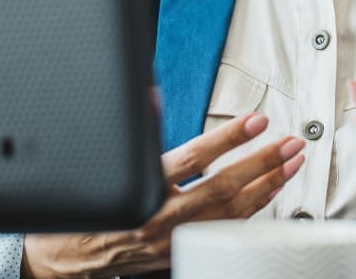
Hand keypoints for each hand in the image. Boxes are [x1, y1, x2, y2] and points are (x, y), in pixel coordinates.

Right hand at [21, 113, 303, 278]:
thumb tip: (150, 95)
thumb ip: (135, 130)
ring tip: (291, 162)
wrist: (63, 260)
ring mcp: (173, 241)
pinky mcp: (179, 254)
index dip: (229, 138)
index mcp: (142, 189)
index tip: (257, 121)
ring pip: (231, 213)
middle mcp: (160, 219)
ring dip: (266, 185)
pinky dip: (252, 210)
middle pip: (223, 188)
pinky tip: (269, 192)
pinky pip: (225, 231)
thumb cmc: (85, 209)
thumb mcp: (104, 162)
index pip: (194, 158)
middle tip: (290, 142)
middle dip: (262, 163)